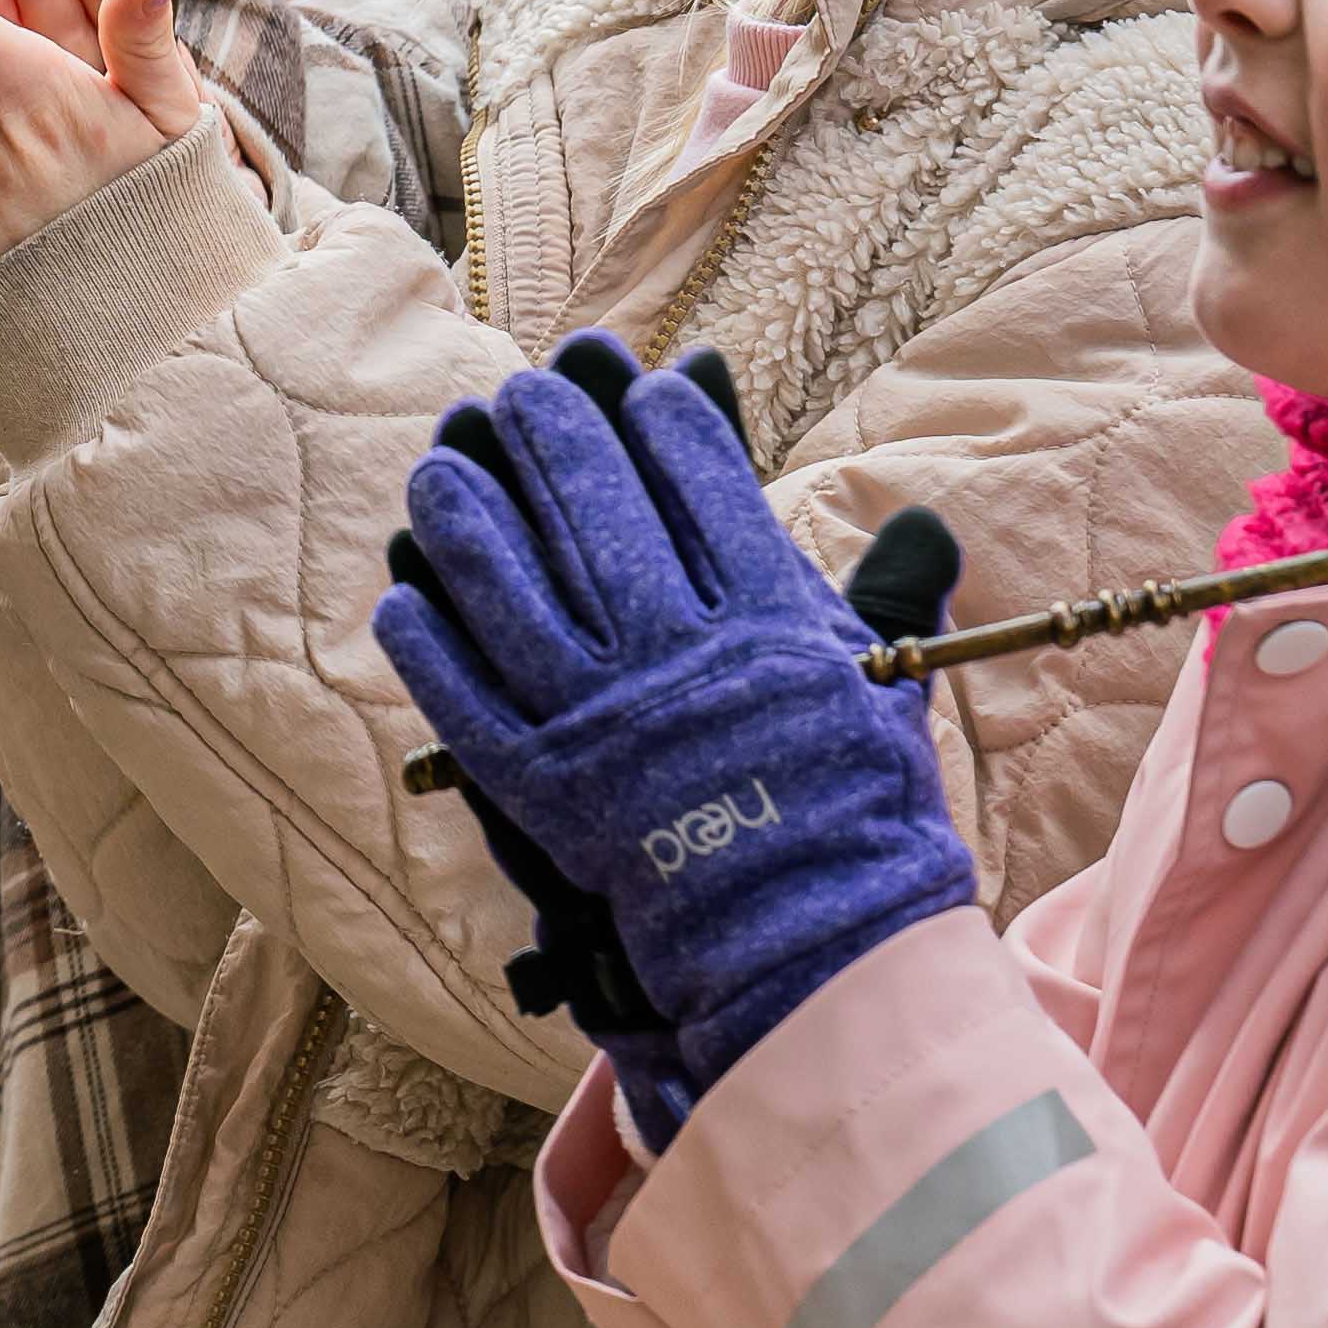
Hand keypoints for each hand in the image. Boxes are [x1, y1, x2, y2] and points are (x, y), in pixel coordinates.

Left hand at [371, 332, 970, 1126]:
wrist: (811, 944)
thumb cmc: (858, 810)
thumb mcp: (885, 689)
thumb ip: (889, 598)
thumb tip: (924, 525)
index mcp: (769, 621)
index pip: (705, 484)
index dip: (662, 420)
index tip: (634, 383)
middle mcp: (681, 656)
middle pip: (598, 513)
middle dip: (552, 437)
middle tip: (519, 394)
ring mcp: (606, 722)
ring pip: (513, 593)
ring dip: (468, 522)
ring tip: (438, 469)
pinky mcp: (548, 790)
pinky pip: (469, 702)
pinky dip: (431, 646)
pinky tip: (404, 597)